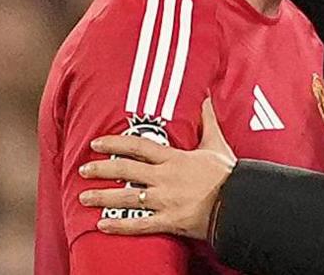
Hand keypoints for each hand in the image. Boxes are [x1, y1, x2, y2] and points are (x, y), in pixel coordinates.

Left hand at [79, 98, 235, 239]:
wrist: (240, 201)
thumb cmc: (228, 174)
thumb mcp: (217, 143)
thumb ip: (207, 120)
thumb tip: (207, 97)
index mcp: (174, 158)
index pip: (138, 146)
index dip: (115, 143)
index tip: (97, 143)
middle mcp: (165, 178)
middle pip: (126, 170)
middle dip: (101, 169)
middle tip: (83, 170)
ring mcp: (165, 200)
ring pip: (127, 198)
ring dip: (103, 198)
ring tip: (84, 198)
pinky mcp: (169, 221)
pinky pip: (139, 224)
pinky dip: (120, 226)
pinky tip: (102, 225)